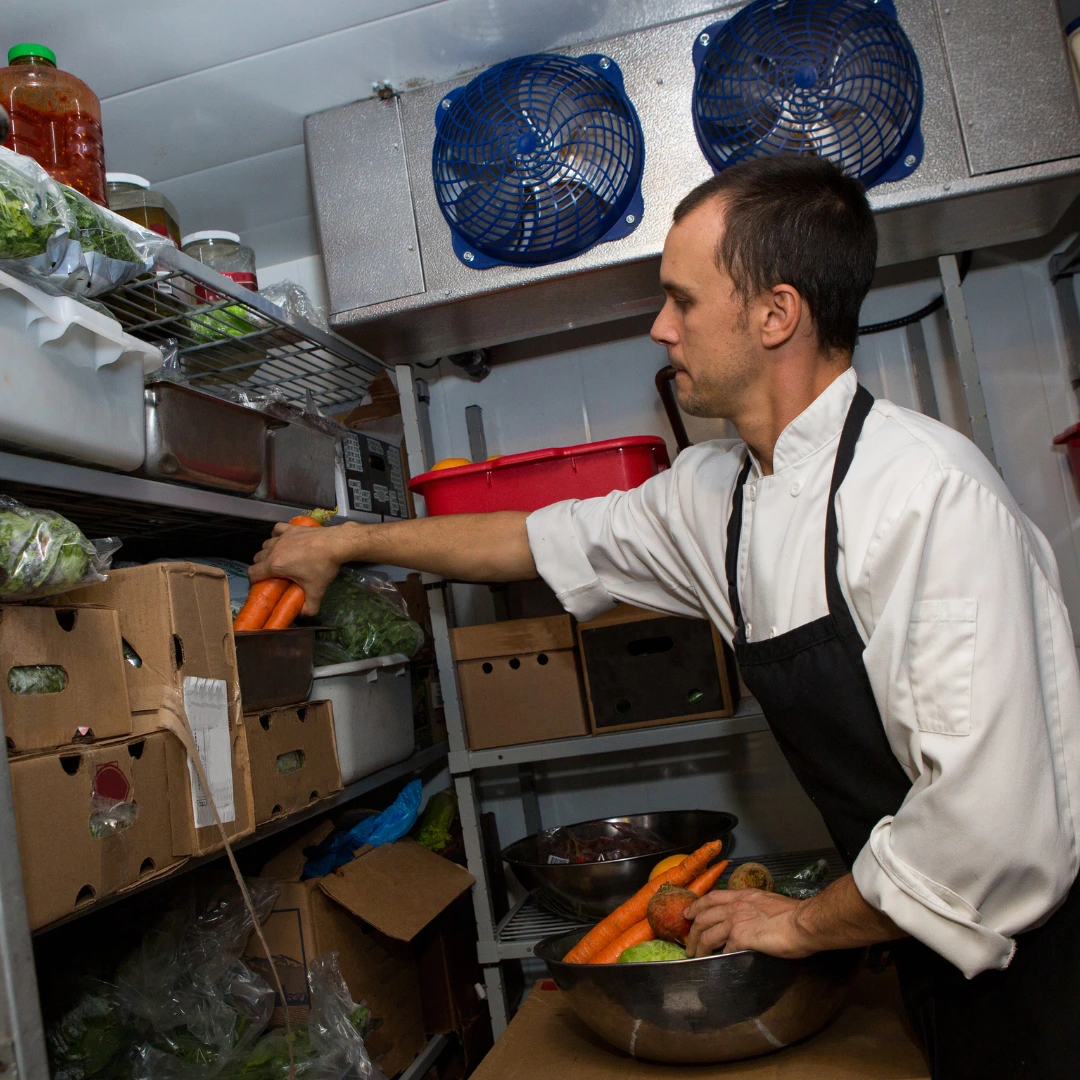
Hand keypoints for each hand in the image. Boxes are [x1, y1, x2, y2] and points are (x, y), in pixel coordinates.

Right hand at [249, 521, 357, 615]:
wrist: (336, 543)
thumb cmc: (323, 567)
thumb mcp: (317, 591)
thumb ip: (309, 607)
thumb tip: (305, 615)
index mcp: (275, 565)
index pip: (253, 573)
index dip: (254, 581)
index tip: (263, 585)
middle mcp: (274, 549)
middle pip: (258, 558)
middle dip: (262, 567)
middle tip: (274, 574)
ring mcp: (282, 537)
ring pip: (266, 544)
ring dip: (268, 552)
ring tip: (280, 559)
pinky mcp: (292, 528)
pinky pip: (277, 529)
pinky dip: (276, 535)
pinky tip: (283, 540)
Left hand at [684, 889, 813, 959]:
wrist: (803, 922)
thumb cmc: (793, 914)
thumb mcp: (767, 902)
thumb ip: (754, 907)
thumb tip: (750, 918)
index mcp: (742, 895)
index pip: (712, 898)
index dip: (697, 906)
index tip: (688, 913)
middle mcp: (735, 905)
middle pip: (703, 917)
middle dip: (693, 931)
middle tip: (688, 943)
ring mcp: (736, 921)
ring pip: (707, 934)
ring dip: (699, 947)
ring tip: (696, 956)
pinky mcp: (740, 938)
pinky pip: (724, 950)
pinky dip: (719, 957)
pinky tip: (718, 963)